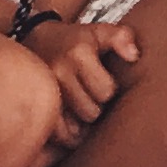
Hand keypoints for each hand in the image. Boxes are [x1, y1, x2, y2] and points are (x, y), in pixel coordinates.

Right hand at [26, 17, 134, 141]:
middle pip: (91, 112)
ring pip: (74, 128)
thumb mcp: (99, 32)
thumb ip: (122, 37)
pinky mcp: (32, 107)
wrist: (34, 40)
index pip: (106, 91)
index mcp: (79, 53)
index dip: (107, 88)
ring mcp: (43, 92)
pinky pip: (56, 134)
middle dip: (94, 106)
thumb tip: (134, 56)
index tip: (100, 81)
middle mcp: (59, 72)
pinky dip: (64, 133)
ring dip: (79, 122)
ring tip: (77, 107)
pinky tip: (66, 120)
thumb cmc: (73, 40)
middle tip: (88, 95)